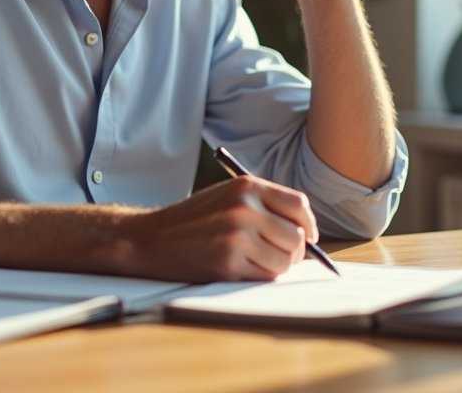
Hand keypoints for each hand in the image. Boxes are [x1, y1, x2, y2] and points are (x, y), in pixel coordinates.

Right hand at [120, 176, 317, 281]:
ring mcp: (237, 235)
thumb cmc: (193, 219)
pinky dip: (262, 276)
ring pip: (285, 260)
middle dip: (294, 250)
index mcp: (247, 186)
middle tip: (281, 255)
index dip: (308, 225)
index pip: (299, 205)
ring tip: (259, 261)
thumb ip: (263, 205)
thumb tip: (305, 231)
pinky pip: (266, 275)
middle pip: (297, 236)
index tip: (308, 236)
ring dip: (278, 266)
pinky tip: (245, 268)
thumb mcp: (228, 196)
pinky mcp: (228, 262)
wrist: (153, 238)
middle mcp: (245, 208)